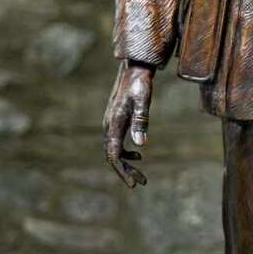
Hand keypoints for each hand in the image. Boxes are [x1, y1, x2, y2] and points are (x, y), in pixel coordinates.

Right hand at [103, 61, 154, 188]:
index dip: (122, 170)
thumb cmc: (140, 84)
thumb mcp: (143, 101)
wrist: (134, 69)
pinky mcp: (116, 121)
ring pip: (115, 150)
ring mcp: (111, 124)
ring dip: (127, 163)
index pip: (113, 155)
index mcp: (114, 124)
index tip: (132, 184)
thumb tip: (141, 145)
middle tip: (141, 183)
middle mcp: (109, 126)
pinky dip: (126, 152)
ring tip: (141, 175)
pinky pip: (117, 142)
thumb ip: (142, 121)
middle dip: (126, 171)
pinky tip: (139, 154)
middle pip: (113, 156)